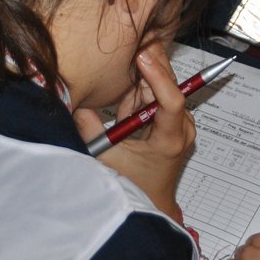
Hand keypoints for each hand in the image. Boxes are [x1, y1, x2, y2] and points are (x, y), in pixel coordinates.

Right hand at [72, 45, 193, 220]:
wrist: (151, 203)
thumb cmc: (131, 187)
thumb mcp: (106, 159)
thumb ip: (90, 128)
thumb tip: (77, 100)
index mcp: (171, 140)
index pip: (172, 101)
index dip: (157, 75)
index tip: (142, 56)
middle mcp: (183, 128)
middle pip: (167, 87)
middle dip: (144, 72)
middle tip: (123, 61)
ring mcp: (181, 123)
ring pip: (159, 88)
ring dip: (137, 90)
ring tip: (122, 114)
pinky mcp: (175, 120)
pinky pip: (155, 97)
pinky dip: (138, 98)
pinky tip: (126, 115)